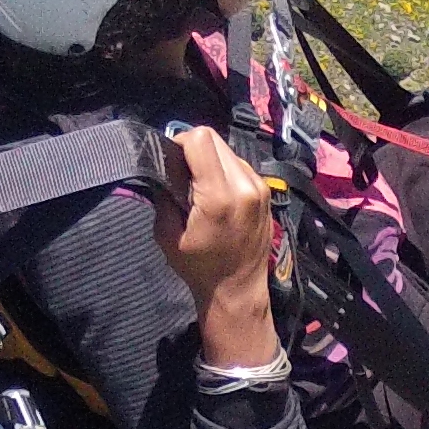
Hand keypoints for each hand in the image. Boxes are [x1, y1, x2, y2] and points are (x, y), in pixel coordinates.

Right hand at [153, 127, 277, 362]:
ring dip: (210, 160)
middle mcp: (244, 185)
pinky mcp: (265, 191)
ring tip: (200, 187)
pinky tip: (217, 193)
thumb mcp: (168, 235)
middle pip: (214, 138)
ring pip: (227, 149)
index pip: (200, 139)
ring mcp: (259, 186)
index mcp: (219, 196)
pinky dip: (224, 171)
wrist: (238, 290)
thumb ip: (164, 195)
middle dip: (193, 150)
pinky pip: (239, 165)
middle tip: (182, 175)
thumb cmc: (200, 268)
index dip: (179, 143)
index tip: (171, 162)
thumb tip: (163, 169)